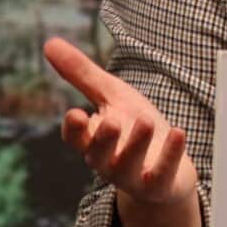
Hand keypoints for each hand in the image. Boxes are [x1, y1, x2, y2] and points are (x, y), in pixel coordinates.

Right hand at [43, 37, 198, 208]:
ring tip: (145, 122)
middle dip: (103, 140)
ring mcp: (133, 175)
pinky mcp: (158, 184)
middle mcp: (108, 160)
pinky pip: (161, 174)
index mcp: (93, 139)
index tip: (75, 114)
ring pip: (127, 166)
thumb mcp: (112, 95)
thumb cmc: (135, 126)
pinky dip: (170, 154)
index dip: (74, 129)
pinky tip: (178, 132)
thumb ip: (82, 75)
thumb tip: (49, 42)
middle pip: (98, 154)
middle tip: (110, 122)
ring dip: (136, 145)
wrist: (168, 168)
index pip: (76, 138)